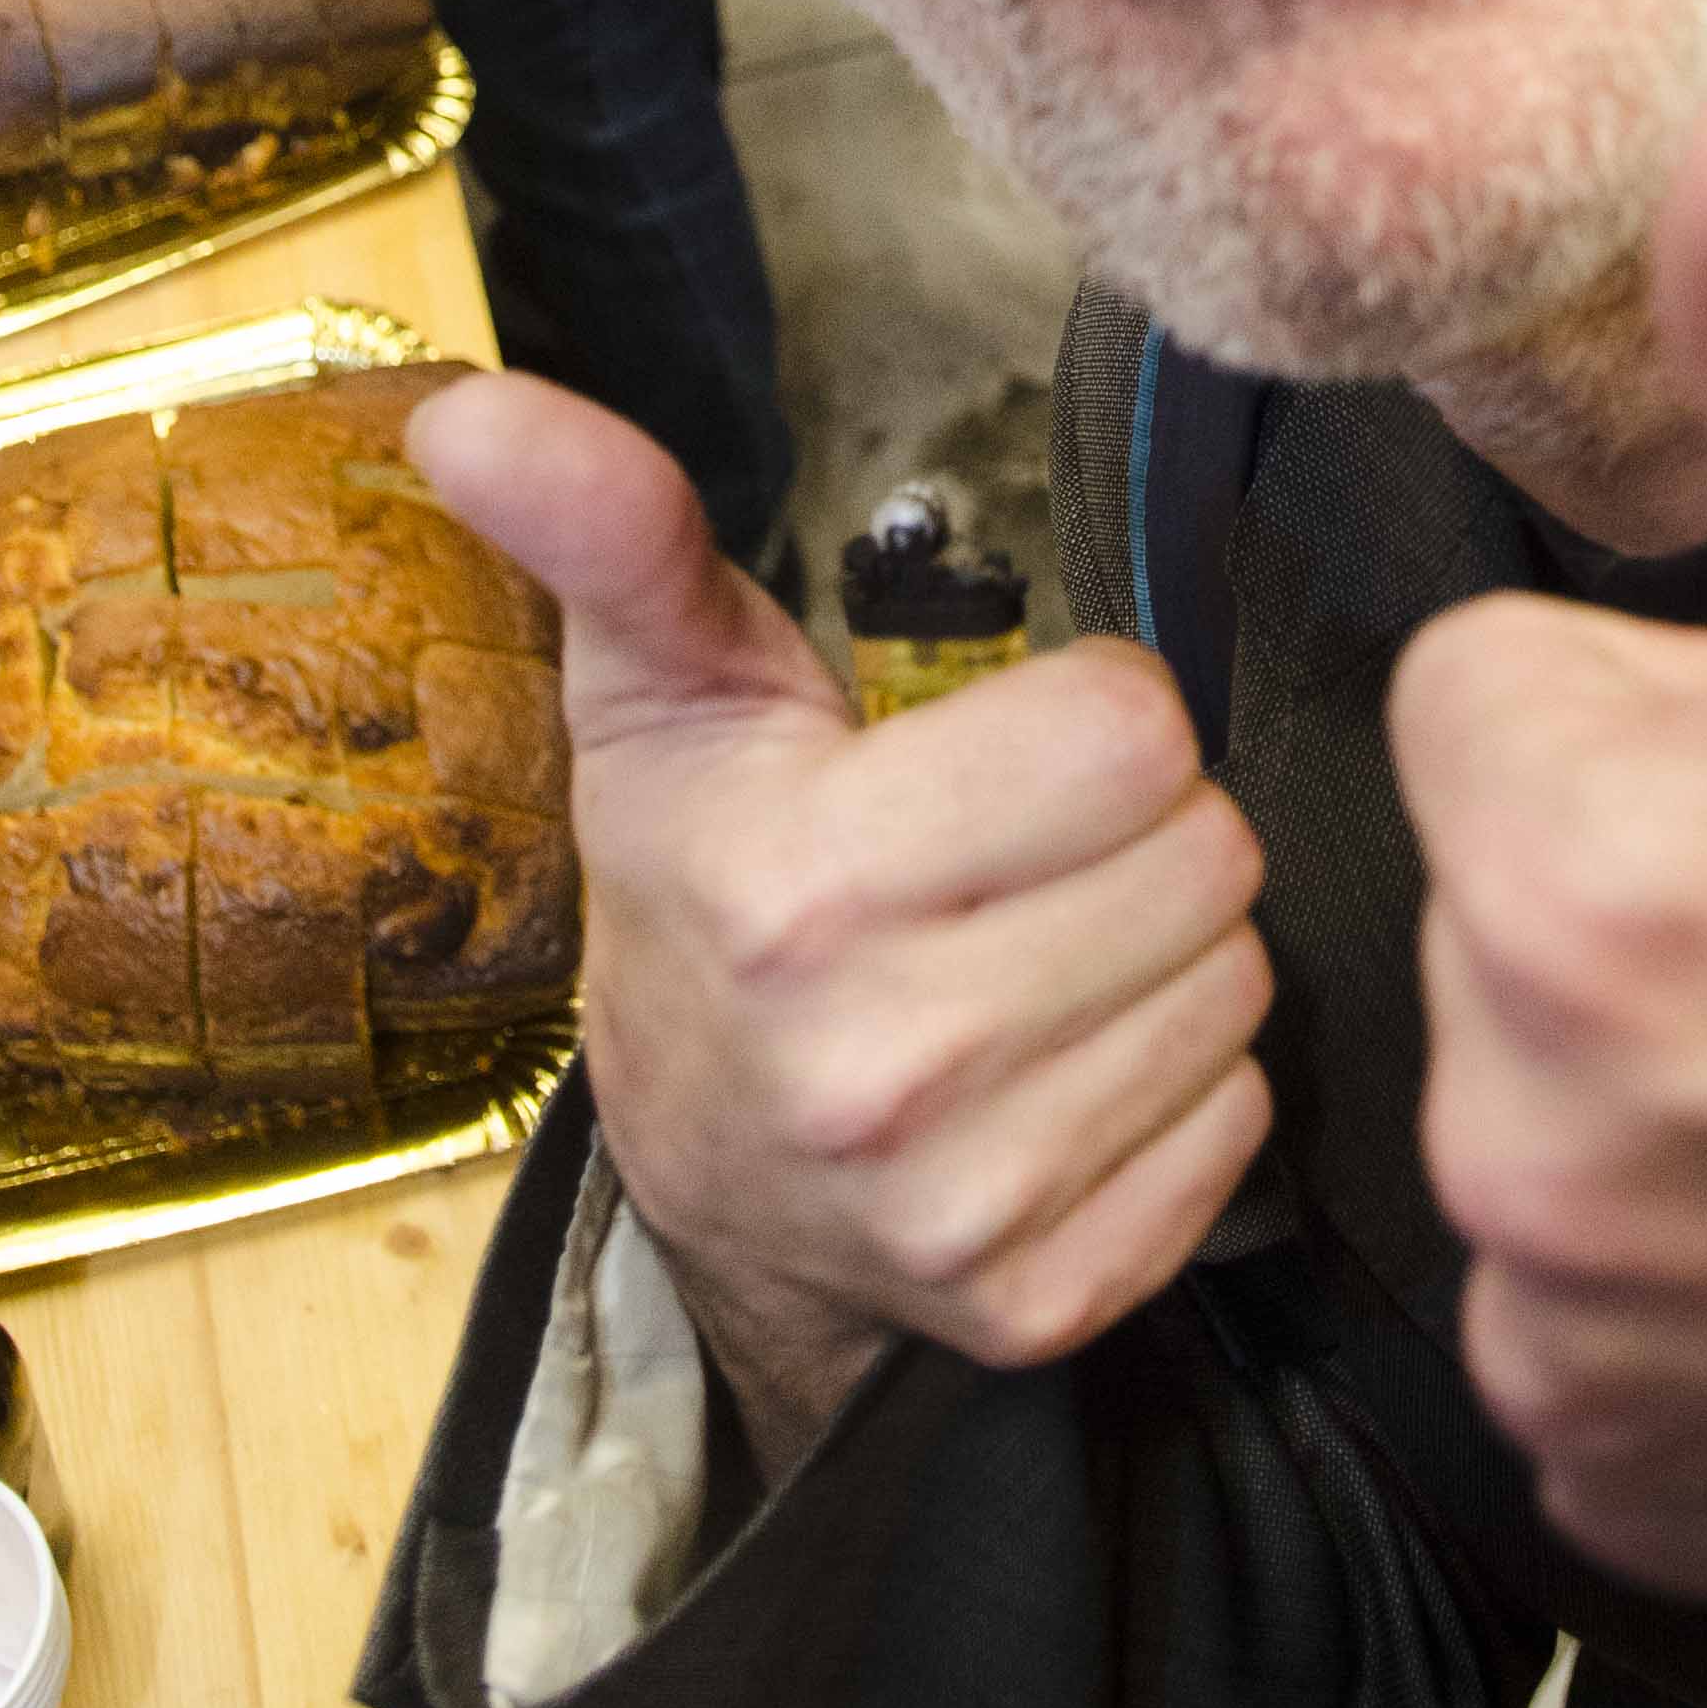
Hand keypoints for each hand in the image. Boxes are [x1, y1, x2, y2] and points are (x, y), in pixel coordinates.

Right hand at [411, 373, 1273, 1464]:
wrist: (697, 1168)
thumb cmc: (705, 878)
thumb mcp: (661, 687)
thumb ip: (608, 526)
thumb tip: (470, 407)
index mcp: (795, 888)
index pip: (1131, 727)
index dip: (1084, 709)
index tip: (998, 745)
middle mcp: (880, 1065)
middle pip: (1208, 848)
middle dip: (1136, 824)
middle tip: (1024, 849)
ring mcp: (964, 1203)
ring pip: (1235, 980)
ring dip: (1164, 947)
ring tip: (1037, 946)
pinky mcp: (1044, 1300)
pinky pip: (1236, 1118)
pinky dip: (1175, 1081)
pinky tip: (1063, 1063)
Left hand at [1394, 85, 1706, 1707]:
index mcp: (1593, 880)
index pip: (1489, 681)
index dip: (1689, 699)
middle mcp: (1525, 1135)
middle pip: (1506, 880)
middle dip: (1673, 869)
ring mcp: (1573, 1337)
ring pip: (1538, 1082)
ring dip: (1681, 1064)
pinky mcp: (1631, 1486)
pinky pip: (1584, 1292)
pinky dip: (1703, 1264)